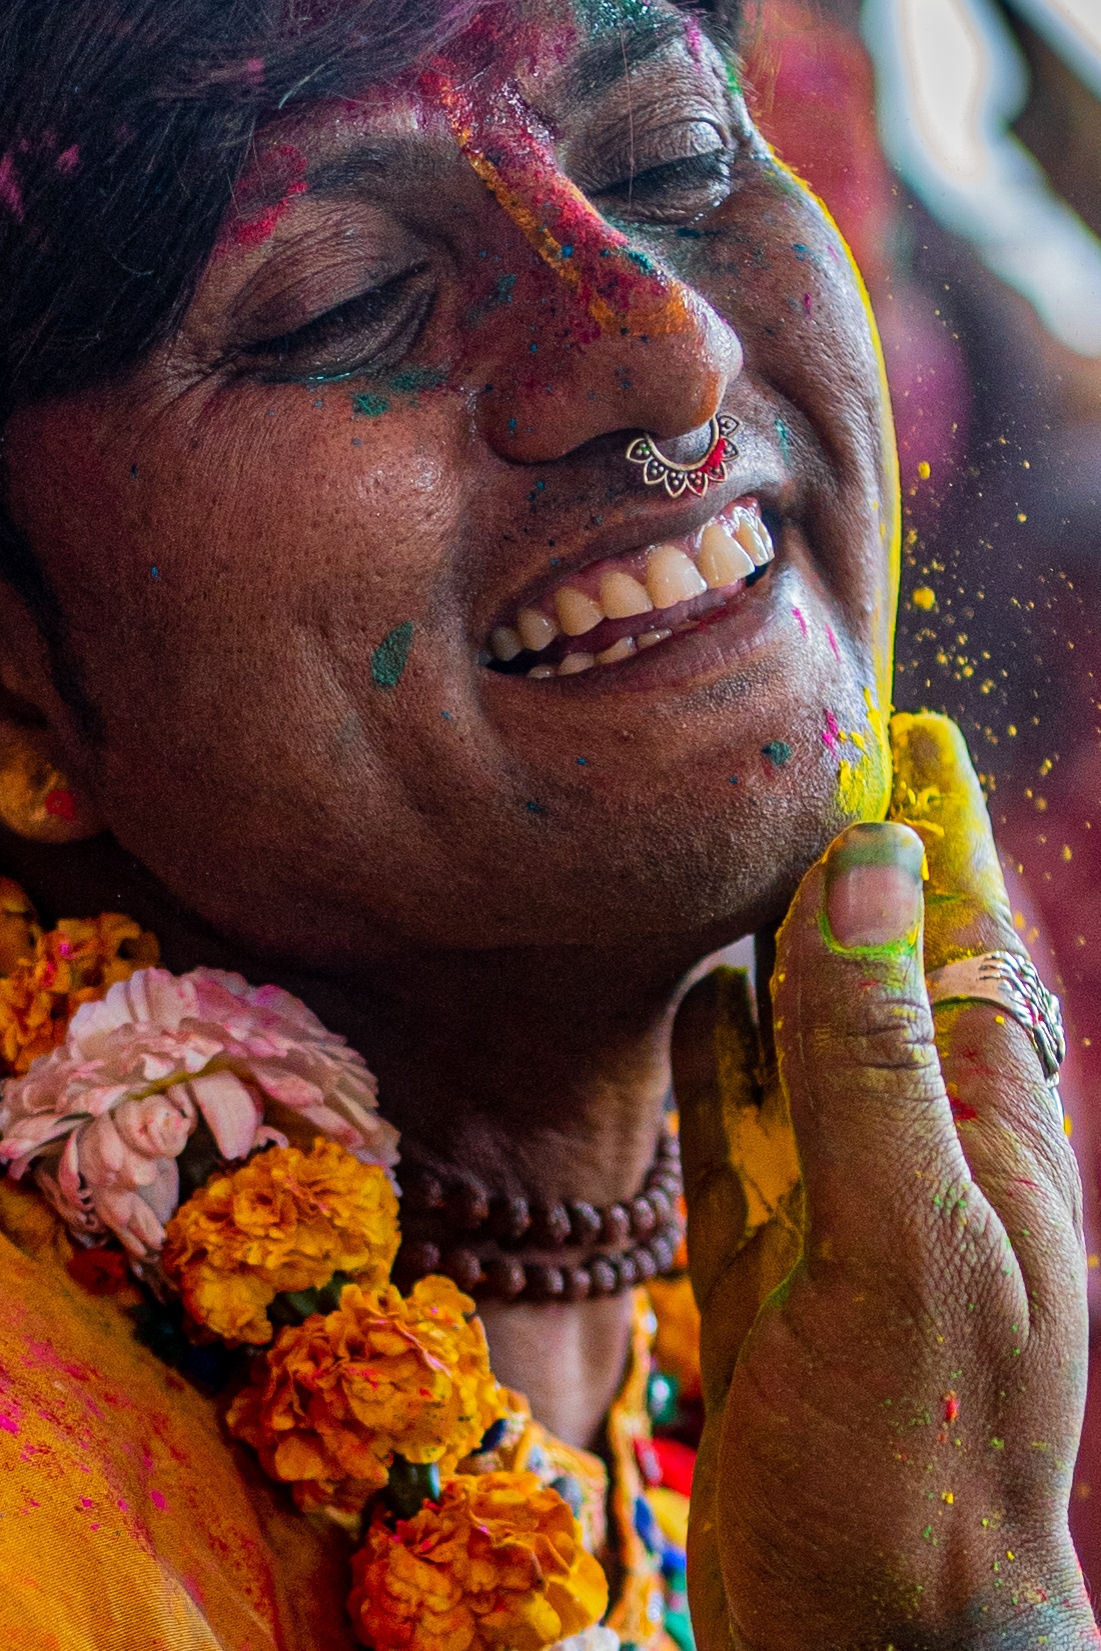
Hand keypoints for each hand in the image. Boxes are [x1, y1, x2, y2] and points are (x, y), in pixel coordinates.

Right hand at [677, 713, 1097, 1649]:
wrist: (876, 1644)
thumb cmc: (923, 1454)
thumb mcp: (912, 1242)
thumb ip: (881, 1058)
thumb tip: (868, 871)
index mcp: (988, 1133)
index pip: (968, 942)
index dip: (939, 836)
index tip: (905, 735)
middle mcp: (921, 1155)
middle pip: (880, 980)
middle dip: (848, 879)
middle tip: (794, 779)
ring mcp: (844, 1213)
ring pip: (803, 1049)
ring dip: (774, 961)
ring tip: (732, 869)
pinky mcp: (772, 1272)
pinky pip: (742, 1139)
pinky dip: (720, 1066)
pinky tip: (696, 1010)